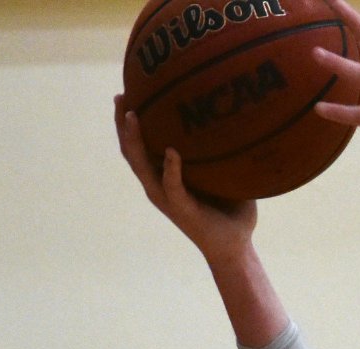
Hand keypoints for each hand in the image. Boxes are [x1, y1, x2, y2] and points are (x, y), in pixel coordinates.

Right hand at [113, 94, 257, 262]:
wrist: (236, 246)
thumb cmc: (232, 207)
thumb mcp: (224, 171)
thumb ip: (223, 147)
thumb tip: (239, 112)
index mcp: (164, 175)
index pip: (140, 145)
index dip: (129, 122)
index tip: (128, 92)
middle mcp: (159, 184)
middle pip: (131, 151)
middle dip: (121, 124)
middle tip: (120, 97)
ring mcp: (167, 197)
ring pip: (141, 166)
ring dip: (135, 141)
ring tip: (132, 116)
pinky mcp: (181, 209)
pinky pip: (172, 186)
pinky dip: (170, 169)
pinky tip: (172, 152)